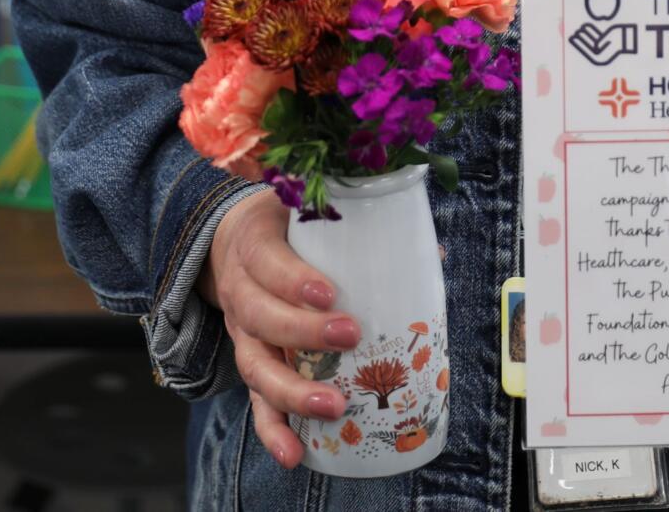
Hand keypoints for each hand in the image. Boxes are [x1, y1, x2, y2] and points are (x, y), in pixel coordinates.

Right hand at [202, 191, 356, 470]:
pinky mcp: (252, 365)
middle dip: (303, 333)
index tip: (329, 292)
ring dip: (292, 391)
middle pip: (260, 317)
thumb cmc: (285, 230)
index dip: (293, 279)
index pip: (267, 262)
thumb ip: (363, 227)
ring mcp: (242, 335)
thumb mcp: (308, 214)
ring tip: (332, 406)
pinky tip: (294, 454)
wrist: (233, 244)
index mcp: (255, 248)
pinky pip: (255, 403)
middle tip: (349, 337)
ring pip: (255, 366)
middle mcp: (241, 293)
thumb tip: (435, 256)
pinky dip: (273, 431)